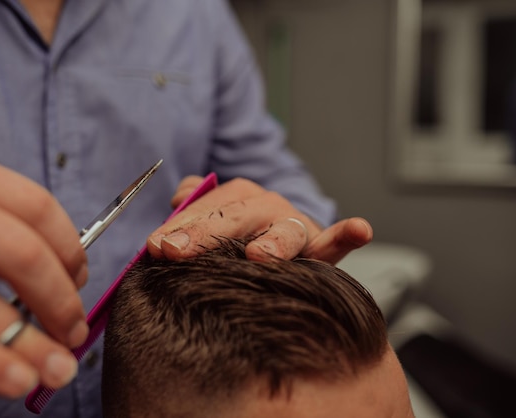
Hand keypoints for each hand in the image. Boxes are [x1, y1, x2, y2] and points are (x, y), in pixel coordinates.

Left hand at [147, 176, 372, 262]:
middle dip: (207, 232)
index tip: (156, 246)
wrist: (280, 249)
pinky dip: (347, 234)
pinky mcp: (321, 248)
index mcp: (236, 198)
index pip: (205, 207)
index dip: (180, 225)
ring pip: (283, 229)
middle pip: (237, 214)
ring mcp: (294, 225)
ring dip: (273, 241)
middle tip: (178, 251)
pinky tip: (359, 230)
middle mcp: (266, 206)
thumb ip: (192, 210)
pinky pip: (336, 241)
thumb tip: (178, 194)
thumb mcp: (212, 223)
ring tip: (259, 256)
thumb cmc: (238, 241)